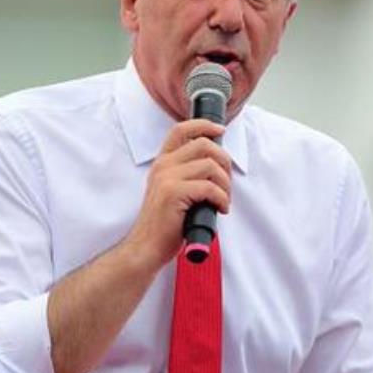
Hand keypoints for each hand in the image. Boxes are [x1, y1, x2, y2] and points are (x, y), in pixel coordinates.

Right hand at [122, 119, 231, 269]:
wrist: (145, 247)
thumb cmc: (164, 225)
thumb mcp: (171, 192)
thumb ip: (186, 175)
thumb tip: (216, 166)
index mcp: (163, 163)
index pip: (181, 130)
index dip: (203, 125)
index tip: (220, 130)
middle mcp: (163, 166)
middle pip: (204, 144)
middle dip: (224, 161)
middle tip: (227, 183)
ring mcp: (167, 178)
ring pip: (210, 166)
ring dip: (225, 184)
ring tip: (224, 200)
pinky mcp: (174, 193)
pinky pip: (210, 187)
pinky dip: (221, 199)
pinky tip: (220, 210)